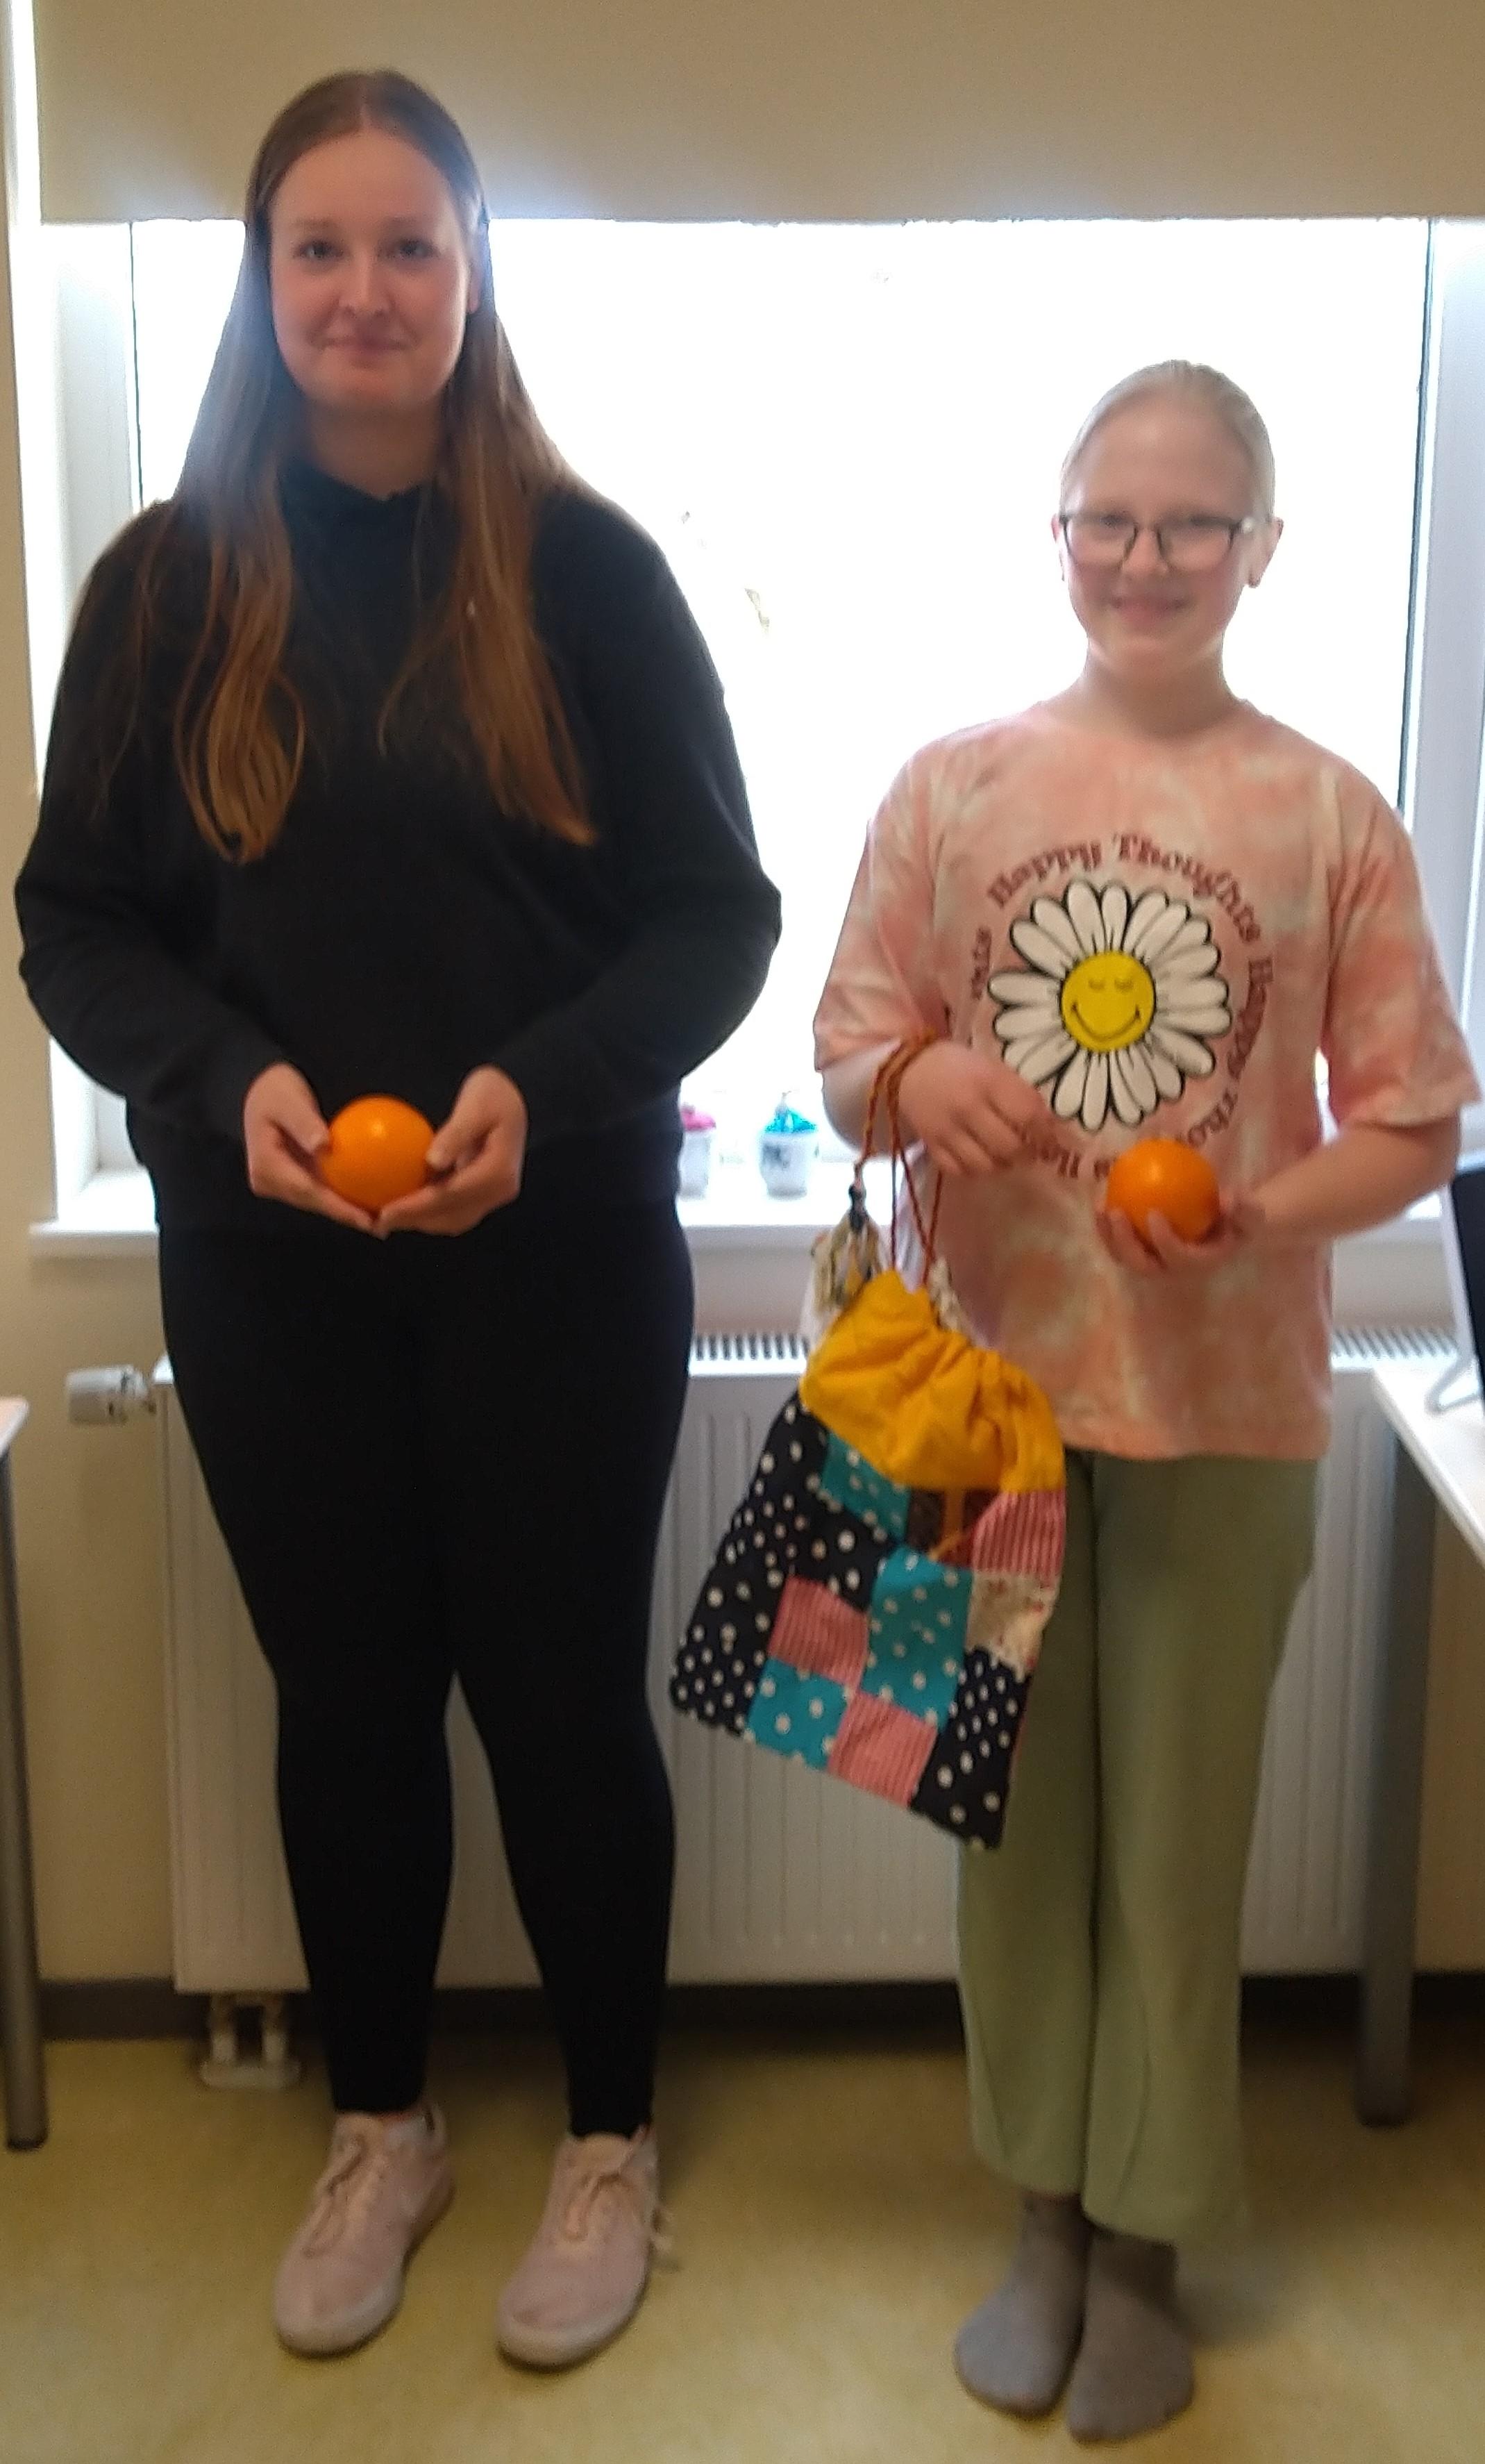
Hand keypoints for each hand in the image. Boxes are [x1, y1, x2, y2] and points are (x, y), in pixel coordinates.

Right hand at [242, 1062, 374, 1231]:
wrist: (260, 1090)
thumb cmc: (275, 1091)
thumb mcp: (288, 1101)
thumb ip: (304, 1123)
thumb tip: (324, 1146)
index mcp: (266, 1166)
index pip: (306, 1192)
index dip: (336, 1208)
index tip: (364, 1219)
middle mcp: (270, 1181)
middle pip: (312, 1202)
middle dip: (345, 1216)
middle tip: (380, 1226)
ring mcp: (279, 1182)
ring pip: (316, 1200)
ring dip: (345, 1210)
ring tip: (378, 1220)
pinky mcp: (291, 1178)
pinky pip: (319, 1189)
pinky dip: (341, 1195)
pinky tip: (367, 1199)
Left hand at [376, 1066, 527, 1235]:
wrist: (518, 1096)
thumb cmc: (493, 1094)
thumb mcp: (475, 1105)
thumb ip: (455, 1135)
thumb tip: (432, 1162)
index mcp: (498, 1172)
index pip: (451, 1196)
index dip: (416, 1207)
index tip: (385, 1211)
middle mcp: (499, 1190)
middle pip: (451, 1216)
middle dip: (414, 1221)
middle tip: (378, 1221)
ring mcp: (494, 1194)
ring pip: (453, 1220)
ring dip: (420, 1221)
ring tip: (386, 1219)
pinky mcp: (484, 1192)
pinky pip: (454, 1209)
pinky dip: (429, 1212)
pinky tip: (405, 1204)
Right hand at [896, 1042, 1050, 1175]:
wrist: (909, 1067)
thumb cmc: (960, 1066)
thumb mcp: (993, 1068)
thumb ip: (1019, 1094)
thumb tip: (1048, 1125)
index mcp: (988, 1081)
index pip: (1028, 1115)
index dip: (1046, 1133)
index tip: (1053, 1141)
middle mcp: (968, 1108)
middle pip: (1009, 1146)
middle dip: (1027, 1154)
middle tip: (1032, 1152)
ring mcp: (947, 1130)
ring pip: (985, 1165)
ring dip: (1002, 1165)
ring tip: (1007, 1157)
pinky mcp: (931, 1145)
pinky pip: (959, 1171)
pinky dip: (975, 1170)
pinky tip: (981, 1160)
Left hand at [1097, 1193, 1265, 1275]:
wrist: (1230, 1226)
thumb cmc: (1241, 1219)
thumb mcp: (1251, 1213)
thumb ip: (1243, 1209)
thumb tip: (1227, 1199)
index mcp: (1199, 1264)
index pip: (1178, 1258)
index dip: (1164, 1241)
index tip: (1153, 1213)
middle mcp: (1173, 1269)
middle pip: (1144, 1266)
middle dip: (1125, 1244)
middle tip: (1116, 1213)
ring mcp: (1156, 1261)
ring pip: (1126, 1257)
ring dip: (1109, 1236)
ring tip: (1100, 1206)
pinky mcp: (1144, 1250)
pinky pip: (1121, 1241)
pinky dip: (1108, 1225)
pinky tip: (1101, 1195)